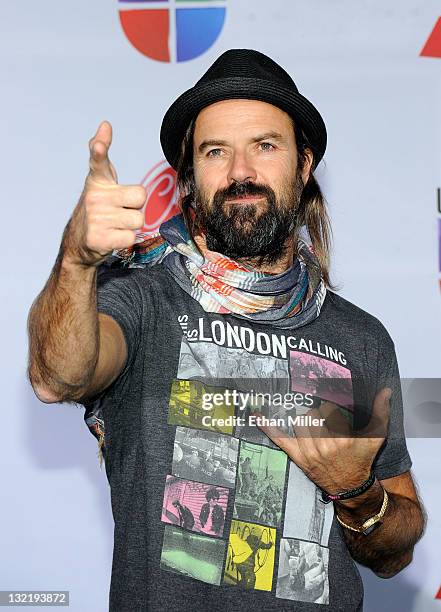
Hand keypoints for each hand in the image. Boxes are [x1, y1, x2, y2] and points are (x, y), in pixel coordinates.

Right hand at [62, 121, 146, 266]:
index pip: (98, 161)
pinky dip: (126, 240)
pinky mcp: (98, 239)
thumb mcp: (101, 180)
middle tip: (121, 210)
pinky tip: (113, 237)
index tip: (98, 144)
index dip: (99, 151)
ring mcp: (95, 218)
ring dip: (131, 225)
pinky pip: (131, 237)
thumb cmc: (99, 206)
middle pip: (140, 197)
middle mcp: (94, 197)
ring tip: (116, 224)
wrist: (80, 240)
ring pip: (138, 220)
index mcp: (97, 181)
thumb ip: (104, 156)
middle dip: (136, 206)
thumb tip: (104, 124)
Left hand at [255, 387, 390, 494]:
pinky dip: (267, 427)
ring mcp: (308, 451)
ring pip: (299, 421)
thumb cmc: (362, 458)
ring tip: (314, 428)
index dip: (331, 410)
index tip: (335, 415)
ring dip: (305, 421)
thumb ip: (381, 411)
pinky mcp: (297, 456)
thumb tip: (385, 390)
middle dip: (318, 415)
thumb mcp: (376, 436)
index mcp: (342, 437)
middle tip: (325, 424)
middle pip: (311, 413)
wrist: (350, 485)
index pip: (328, 409)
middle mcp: (323, 445)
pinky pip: (279, 438)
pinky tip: (256, 415)